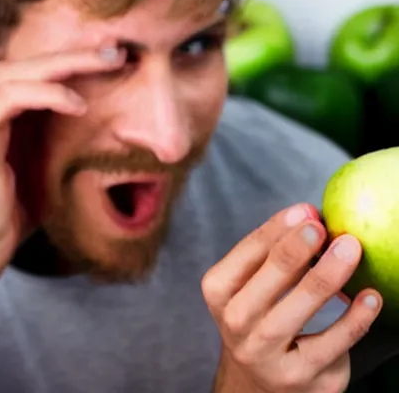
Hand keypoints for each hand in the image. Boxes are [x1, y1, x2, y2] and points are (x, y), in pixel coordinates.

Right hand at [0, 45, 124, 282]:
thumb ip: (42, 134)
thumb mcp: (32, 164)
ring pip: (13, 74)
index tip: (105, 60)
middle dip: (70, 55)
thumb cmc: (5, 213)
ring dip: (64, 66)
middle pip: (18, 64)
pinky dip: (45, 95)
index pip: (21, 71)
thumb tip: (79, 111)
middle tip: (113, 52)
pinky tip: (77, 105)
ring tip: (104, 66)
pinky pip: (8, 101)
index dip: (63, 60)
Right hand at [202, 203, 381, 392]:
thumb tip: (309, 216)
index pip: (246, 252)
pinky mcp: (298, 377)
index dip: (276, 228)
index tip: (304, 210)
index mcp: (218, 290)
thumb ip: (272, 252)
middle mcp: (234, 322)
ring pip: (297, 311)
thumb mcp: (250, 283)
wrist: (256, 378)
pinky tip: (370, 297)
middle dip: (296, 249)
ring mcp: (264, 353)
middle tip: (321, 226)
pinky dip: (354, 319)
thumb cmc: (257, 314)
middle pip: (269, 280)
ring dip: (327, 275)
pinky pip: (332, 344)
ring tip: (350, 249)